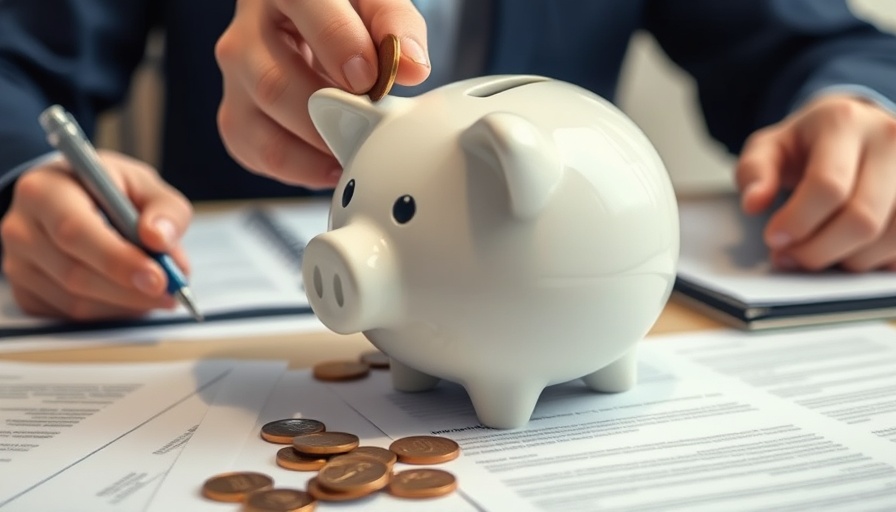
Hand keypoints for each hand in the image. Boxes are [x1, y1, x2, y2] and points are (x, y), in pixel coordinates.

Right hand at [0, 151, 192, 319]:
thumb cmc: (110, 191)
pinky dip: (111, 314)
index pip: (75, 231)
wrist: (73, 198)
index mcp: (45, 191)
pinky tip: (131, 297)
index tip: (158, 277)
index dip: (118, 260)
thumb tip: (160, 239)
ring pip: (76, 303)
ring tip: (159, 292)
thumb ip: (164, 209)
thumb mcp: (144, 185)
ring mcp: (19, 265)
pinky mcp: (27, 294)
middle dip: (130, 290)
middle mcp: (21, 229)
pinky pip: (71, 318)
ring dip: (126, 305)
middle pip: (75, 273)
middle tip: (171, 293)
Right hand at [215, 0, 429, 187]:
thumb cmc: (343, 13)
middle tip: (369, 129)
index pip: (302, 7)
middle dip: (329, 116)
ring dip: (314, 152)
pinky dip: (298, 169)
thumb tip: (412, 69)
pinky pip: (255, 154)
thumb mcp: (374, 2)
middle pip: (274, 84)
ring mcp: (235, 79)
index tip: (371, 79)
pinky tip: (331, 164)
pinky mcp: (235, 116)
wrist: (311, 22)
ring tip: (355, 153)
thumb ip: (395, 25)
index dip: (339, 45)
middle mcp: (246, 33)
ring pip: (257, 127)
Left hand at [736, 94, 895, 271]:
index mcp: (845, 122)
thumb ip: (754, 171)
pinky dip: (873, 261)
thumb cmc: (808, 143)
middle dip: (818, 250)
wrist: (853, 129)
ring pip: (888, 238)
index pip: (828, 185)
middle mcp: (890, 140)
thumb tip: (754, 202)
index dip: (798, 222)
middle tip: (789, 256)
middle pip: (862, 218)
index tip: (774, 238)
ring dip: (846, 260)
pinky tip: (847, 252)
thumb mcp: (769, 147)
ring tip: (816, 253)